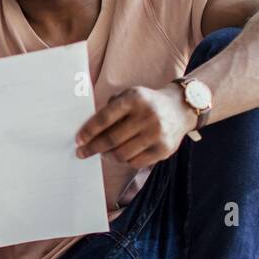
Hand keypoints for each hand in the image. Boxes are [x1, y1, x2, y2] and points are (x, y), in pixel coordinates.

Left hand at [74, 85, 195, 168]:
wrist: (180, 108)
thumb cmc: (146, 103)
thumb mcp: (130, 96)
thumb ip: (110, 108)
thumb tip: (87, 131)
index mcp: (135, 98)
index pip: (105, 118)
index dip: (89, 131)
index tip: (78, 140)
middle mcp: (147, 115)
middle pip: (112, 139)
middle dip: (93, 148)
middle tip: (82, 153)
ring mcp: (157, 134)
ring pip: (122, 154)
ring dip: (107, 156)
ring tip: (102, 153)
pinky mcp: (164, 149)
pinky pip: (135, 162)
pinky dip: (123, 161)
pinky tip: (119, 156)